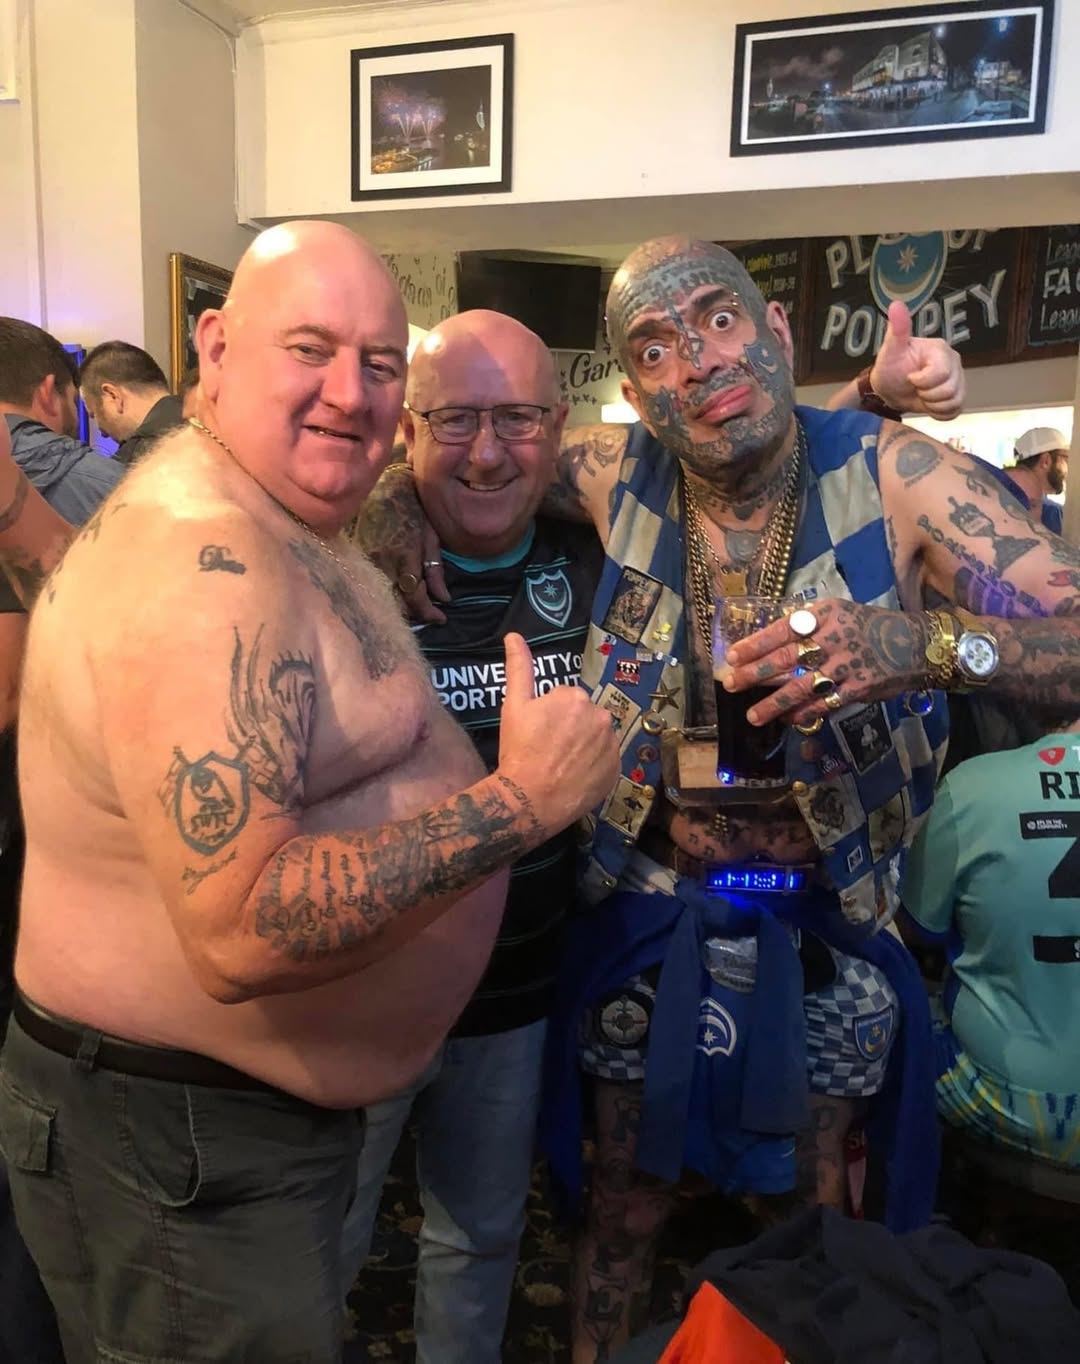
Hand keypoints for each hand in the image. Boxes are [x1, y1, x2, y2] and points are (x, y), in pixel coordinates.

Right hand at [354, 465, 449, 623]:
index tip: (441, 618)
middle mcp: (382, 561)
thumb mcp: (431, 536)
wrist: (384, 486)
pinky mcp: (356, 558)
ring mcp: (365, 560)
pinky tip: (397, 594)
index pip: (414, 595)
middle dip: (414, 613)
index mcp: (404, 554)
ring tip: (415, 607)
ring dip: (399, 606)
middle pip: (396, 602)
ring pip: (381, 596)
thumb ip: (436, 569)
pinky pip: (370, 584)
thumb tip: (444, 599)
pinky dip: (385, 594)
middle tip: (430, 614)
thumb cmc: (414, 507)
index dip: (428, 612)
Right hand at [497, 632, 618, 835]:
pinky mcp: (617, 770)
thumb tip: (514, 635)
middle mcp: (600, 715)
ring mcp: (611, 744)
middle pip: (583, 718)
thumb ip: (518, 668)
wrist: (529, 799)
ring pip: (596, 738)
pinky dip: (594, 767)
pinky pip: (606, 761)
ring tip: (562, 765)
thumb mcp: (514, 706)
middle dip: (569, 729)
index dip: (548, 717)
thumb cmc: (519, 750)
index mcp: (574, 696)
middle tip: (548, 749)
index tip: (537, 734)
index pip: (564, 701)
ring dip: (584, 746)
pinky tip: (575, 776)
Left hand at [723, 599, 929, 727]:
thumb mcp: (841, 614)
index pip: (782, 629)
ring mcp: (847, 665)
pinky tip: (788, 720)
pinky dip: (804, 713)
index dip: (755, 644)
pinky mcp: (859, 688)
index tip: (732, 655)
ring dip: (774, 703)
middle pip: (786, 658)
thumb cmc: (872, 628)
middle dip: (755, 673)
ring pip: (802, 686)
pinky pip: (825, 703)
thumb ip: (810, 627)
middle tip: (730, 684)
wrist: (917, 644)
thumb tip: (772, 644)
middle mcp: (834, 638)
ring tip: (752, 716)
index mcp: (826, 615)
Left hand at [870, 301, 965, 419]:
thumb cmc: (890, 368)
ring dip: (932, 404)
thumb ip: (897, 329)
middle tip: (914, 387)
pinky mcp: (957, 396)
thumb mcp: (890, 350)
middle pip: (949, 389)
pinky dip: (939, 413)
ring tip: (921, 395)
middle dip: (926, 394)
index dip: (922, 381)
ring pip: (954, 401)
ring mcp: (958, 380)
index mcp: (940, 350)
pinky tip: (928, 404)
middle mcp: (954, 363)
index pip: (940, 373)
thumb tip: (896, 305)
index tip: (910, 377)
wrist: (890, 390)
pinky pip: (955, 411)